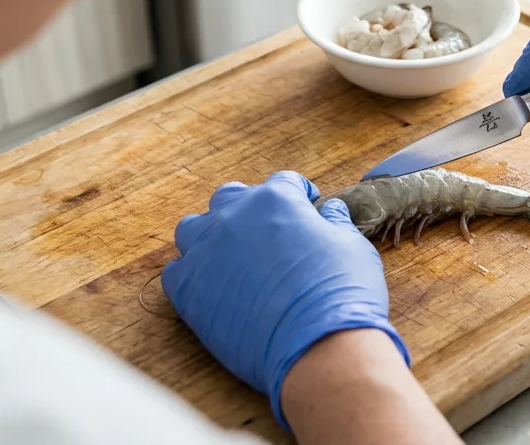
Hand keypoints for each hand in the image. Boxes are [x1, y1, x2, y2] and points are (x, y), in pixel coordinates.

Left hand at [162, 171, 408, 428]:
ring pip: (193, 228)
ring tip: (229, 256)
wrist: (316, 347)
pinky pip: (176, 271)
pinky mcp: (187, 289)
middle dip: (249, 208)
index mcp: (276, 200)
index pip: (283, 182)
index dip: (298, 193)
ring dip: (210, 235)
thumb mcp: (353, 247)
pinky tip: (212, 289)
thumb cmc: (341, 294)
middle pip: (231, 197)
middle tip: (267, 232)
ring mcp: (205, 251)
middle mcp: (234, 216)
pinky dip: (191, 275)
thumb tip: (331, 211)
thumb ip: (336, 224)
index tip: (306, 204)